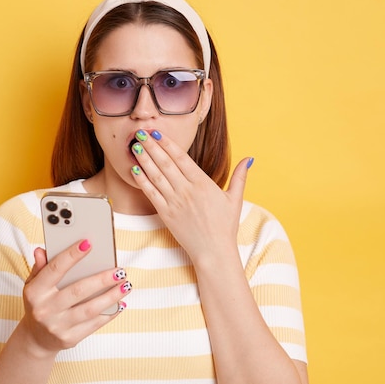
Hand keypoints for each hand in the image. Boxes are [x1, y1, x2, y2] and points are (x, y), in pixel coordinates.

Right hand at [21, 240, 130, 356]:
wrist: (36, 339)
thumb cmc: (39, 304)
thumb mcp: (33, 285)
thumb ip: (40, 267)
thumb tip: (41, 250)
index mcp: (35, 292)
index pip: (55, 269)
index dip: (71, 255)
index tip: (88, 243)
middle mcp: (45, 309)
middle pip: (78, 291)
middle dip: (102, 280)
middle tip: (120, 271)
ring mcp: (57, 326)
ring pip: (90, 309)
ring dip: (111, 297)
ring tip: (125, 285)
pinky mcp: (69, 339)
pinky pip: (94, 324)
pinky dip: (110, 313)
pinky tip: (120, 303)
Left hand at [130, 129, 252, 261]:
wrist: (214, 252)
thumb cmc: (225, 226)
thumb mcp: (235, 199)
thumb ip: (240, 177)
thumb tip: (249, 158)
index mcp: (203, 183)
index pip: (181, 158)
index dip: (168, 144)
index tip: (157, 133)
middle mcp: (187, 190)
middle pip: (165, 163)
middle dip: (151, 146)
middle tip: (140, 132)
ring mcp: (175, 202)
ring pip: (156, 176)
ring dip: (144, 159)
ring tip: (135, 146)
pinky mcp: (166, 214)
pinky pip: (151, 194)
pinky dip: (142, 181)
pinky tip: (134, 170)